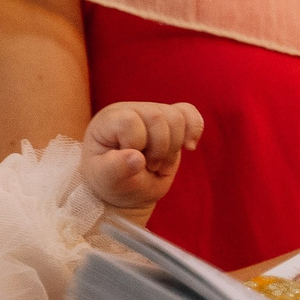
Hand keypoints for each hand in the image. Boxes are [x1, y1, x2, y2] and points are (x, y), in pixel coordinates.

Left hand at [82, 100, 203, 210]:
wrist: (126, 188)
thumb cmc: (111, 182)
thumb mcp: (106, 180)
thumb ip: (115, 169)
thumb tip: (137, 158)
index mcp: (109, 121)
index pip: (130, 121)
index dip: (135, 145)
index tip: (129, 163)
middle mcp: (131, 111)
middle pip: (157, 117)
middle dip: (159, 150)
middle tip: (149, 168)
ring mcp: (152, 114)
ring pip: (177, 117)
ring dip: (173, 148)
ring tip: (160, 164)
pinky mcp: (170, 122)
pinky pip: (189, 112)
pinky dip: (194, 129)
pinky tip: (189, 147)